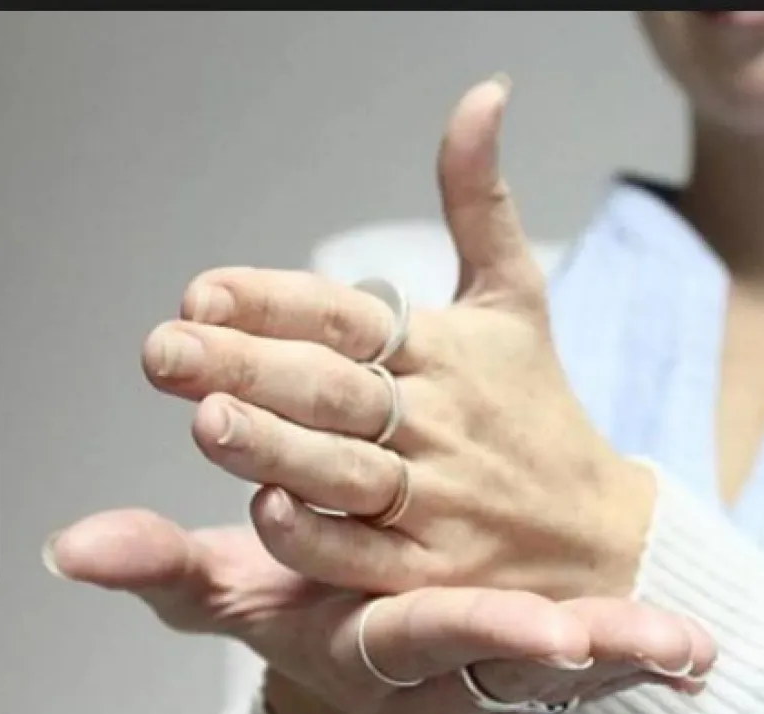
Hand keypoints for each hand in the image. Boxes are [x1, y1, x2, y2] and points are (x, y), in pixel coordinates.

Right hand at [44, 512, 714, 713]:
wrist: (374, 643)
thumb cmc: (311, 612)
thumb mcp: (246, 591)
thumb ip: (172, 572)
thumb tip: (73, 547)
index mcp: (382, 636)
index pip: (427, 631)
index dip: (477, 629)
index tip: (547, 634)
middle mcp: (448, 649)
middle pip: (513, 656)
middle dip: (573, 654)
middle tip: (638, 647)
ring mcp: (501, 649)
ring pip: (572, 663)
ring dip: (631, 655)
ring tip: (689, 655)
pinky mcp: (538, 633)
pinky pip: (599, 644)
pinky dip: (645, 647)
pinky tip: (697, 651)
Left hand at [142, 76, 653, 599]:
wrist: (600, 532)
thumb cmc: (538, 410)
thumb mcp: (517, 300)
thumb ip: (481, 202)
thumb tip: (484, 94)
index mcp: (447, 351)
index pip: (350, 315)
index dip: (276, 301)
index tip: (200, 293)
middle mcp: (439, 422)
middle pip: (334, 389)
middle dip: (246, 367)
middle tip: (163, 351)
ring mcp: (440, 499)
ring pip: (343, 470)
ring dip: (274, 446)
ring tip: (206, 418)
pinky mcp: (438, 570)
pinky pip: (367, 555)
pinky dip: (317, 535)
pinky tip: (266, 511)